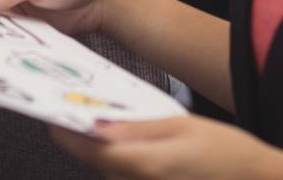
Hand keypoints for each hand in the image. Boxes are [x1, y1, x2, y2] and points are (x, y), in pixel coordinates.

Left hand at [53, 116, 282, 179]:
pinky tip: (137, 147)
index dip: (65, 132)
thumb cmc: (229, 155)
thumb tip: (98, 125)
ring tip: (112, 124)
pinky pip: (128, 178)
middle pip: (96, 162)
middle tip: (83, 110)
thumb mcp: (184, 127)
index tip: (53, 114)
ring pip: (111, 171)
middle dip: (85, 139)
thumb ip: (138, 129)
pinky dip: (125, 162)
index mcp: (144, 164)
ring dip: (106, 151)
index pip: (88, 150)